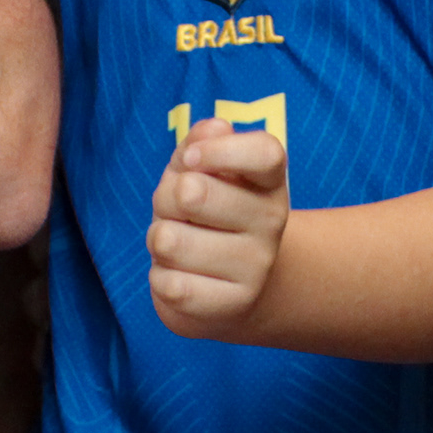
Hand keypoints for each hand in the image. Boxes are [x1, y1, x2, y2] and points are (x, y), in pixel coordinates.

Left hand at [149, 117, 286, 337]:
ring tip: (178, 244)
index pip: (265, 153)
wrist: (230, 287)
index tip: (189, 160)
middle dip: (165, 198)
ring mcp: (256, 266)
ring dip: (159, 239)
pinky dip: (161, 278)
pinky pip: (171, 285)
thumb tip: (214, 127)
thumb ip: (201, 142)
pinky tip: (181, 276)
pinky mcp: (234, 305)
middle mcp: (272, 222)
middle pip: (193, 193)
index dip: (218, 151)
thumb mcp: (201, 171)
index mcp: (269, 181)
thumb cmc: (206, 215)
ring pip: (170, 241)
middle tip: (177, 210)